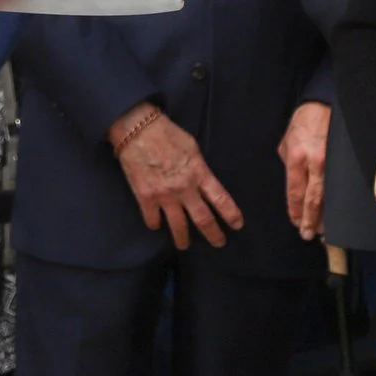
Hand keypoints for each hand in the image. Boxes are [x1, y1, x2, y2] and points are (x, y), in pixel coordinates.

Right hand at [110, 105, 243, 249]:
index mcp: (199, 174)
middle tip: (219, 243)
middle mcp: (185, 189)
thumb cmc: (167, 133)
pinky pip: (152, 220)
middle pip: (203, 219)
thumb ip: (199, 168)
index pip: (221, 200)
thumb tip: (202, 181)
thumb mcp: (192, 148)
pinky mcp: (145, 197)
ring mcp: (165, 196)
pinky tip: (157, 225)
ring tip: (184, 245)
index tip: (237, 225)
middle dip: (213, 234)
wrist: (137, 130)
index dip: (231, 215)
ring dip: (183, 239)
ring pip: (178, 226)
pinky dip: (155, 224)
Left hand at [279, 101, 330, 240]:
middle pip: (313, 199)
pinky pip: (341, 185)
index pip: (296, 192)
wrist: (324, 103)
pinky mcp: (344, 160)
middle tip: (308, 235)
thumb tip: (293, 184)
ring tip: (323, 230)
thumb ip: (288, 164)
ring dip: (325, 215)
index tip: (296, 223)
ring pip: (329, 195)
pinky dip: (338, 200)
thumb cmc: (302, 123)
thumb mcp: (286, 142)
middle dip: (310, 219)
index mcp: (296, 158)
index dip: (296, 210)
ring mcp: (332, 162)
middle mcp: (315, 162)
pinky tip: (338, 211)